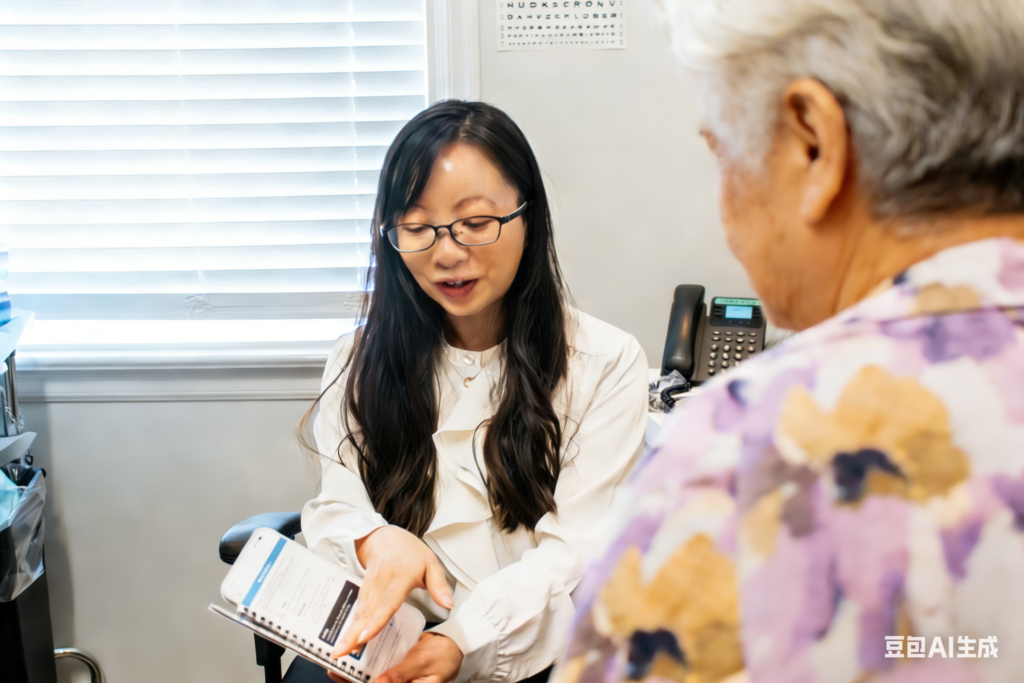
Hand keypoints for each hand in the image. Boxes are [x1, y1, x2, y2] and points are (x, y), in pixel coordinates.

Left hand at [328, 633, 462, 682]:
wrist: (452, 644)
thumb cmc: (443, 656)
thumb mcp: (422, 662)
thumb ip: (400, 674)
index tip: (344, 677)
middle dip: (352, 680)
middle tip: (335, 670)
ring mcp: (393, 682)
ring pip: (370, 681)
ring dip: (355, 675)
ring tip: (338, 666)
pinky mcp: (391, 673)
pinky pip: (375, 671)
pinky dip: (364, 665)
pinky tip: (354, 657)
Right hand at [332, 526, 453, 658]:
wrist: (385, 537)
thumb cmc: (410, 552)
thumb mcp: (431, 563)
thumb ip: (439, 586)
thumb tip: (449, 605)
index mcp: (400, 577)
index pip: (387, 603)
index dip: (376, 621)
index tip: (365, 636)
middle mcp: (381, 583)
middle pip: (367, 612)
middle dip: (353, 634)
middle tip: (341, 652)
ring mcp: (369, 587)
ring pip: (359, 613)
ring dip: (348, 632)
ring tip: (339, 651)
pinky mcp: (363, 591)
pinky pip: (357, 611)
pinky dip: (350, 626)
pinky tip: (344, 641)